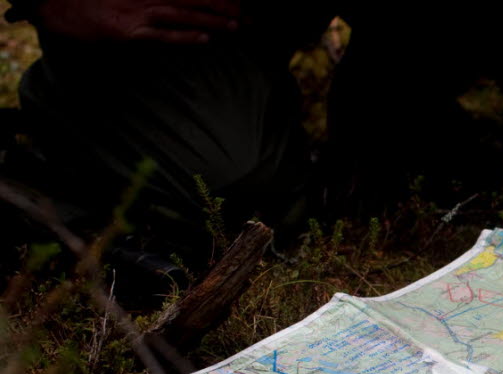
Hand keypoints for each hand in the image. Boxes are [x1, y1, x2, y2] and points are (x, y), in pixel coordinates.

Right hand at [34, 0, 241, 43]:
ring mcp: (137, 12)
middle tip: (250, 16)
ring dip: (212, 20)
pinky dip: (185, 37)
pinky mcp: (127, 31)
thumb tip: (176, 7)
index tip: (238, 1)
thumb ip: (147, 0)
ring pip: (183, 15)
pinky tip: (205, 39)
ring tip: (238, 26)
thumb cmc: (85, 0)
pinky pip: (162, 35)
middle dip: (223, 7)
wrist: (50, 2)